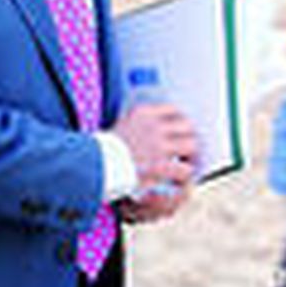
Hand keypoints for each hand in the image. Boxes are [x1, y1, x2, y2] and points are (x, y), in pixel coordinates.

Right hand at [112, 102, 198, 220]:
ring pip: (190, 145)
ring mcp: (159, 146)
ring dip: (191, 153)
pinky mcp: (161, 166)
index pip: (172, 110)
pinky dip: (185, 172)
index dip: (180, 120)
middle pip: (186, 125)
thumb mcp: (119, 126)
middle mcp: (154, 126)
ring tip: (188, 161)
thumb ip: (135, 122)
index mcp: (143, 113)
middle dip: (189, 136)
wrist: (95, 165)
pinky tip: (182, 176)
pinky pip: (184, 168)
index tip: (181, 128)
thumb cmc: (103, 149)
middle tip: (188, 146)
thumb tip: (146, 125)